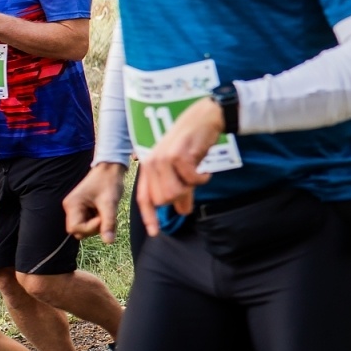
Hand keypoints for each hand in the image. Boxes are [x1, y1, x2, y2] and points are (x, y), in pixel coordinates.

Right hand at [63, 163, 125, 242]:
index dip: (90, 228)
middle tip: (106, 215)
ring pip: (84, 228)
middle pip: (78, 231)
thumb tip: (109, 242)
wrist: (111, 168)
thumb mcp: (110, 203)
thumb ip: (108, 223)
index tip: (103, 218)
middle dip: (94, 227)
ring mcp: (75, 208)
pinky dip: (98, 220)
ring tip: (106, 210)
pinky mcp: (82, 208)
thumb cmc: (109, 182)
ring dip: (97, 224)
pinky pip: (88, 222)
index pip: (75, 229)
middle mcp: (70, 207)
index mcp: (72, 205)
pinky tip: (105, 210)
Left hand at [134, 97, 222, 235]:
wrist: (205, 117)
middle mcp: (152, 163)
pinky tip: (206, 171)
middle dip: (181, 196)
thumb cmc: (194, 141)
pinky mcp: (179, 156)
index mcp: (149, 166)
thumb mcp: (182, 167)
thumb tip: (182, 211)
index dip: (149, 216)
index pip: (145, 198)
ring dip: (191, 188)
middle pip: (163, 199)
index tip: (155, 232)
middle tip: (192, 184)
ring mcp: (164, 159)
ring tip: (198, 175)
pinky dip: (202, 179)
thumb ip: (180, 188)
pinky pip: (192, 181)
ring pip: (174, 193)